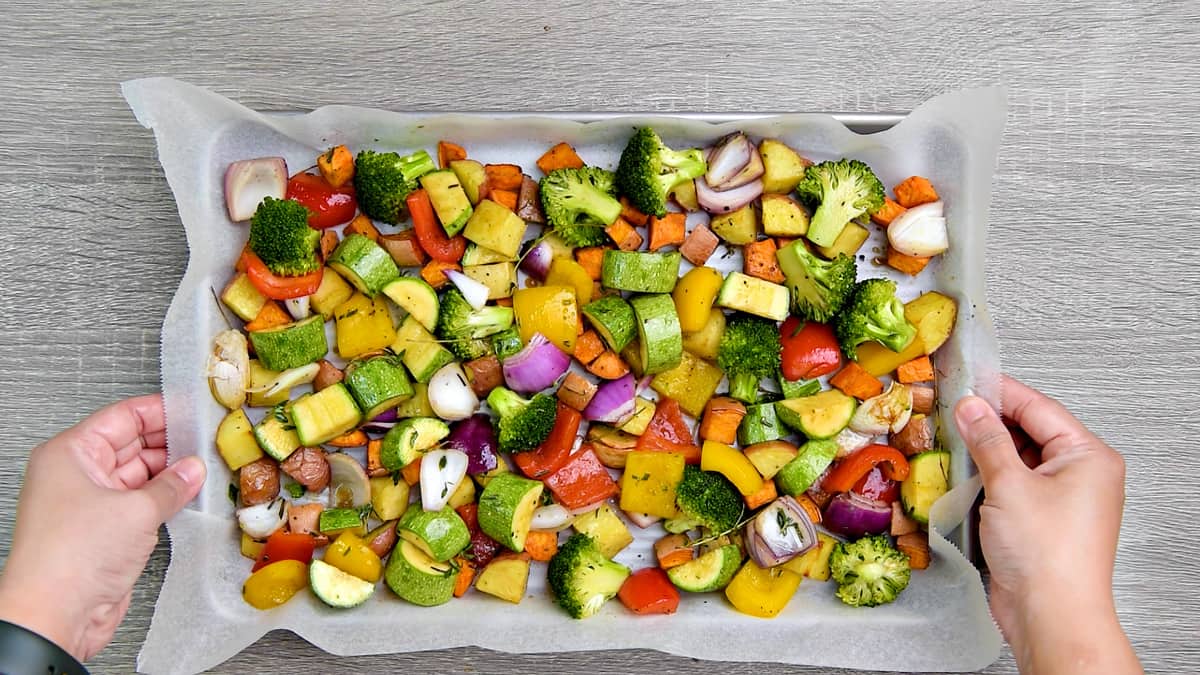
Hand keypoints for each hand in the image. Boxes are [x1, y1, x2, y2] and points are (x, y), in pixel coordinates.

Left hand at [0, 394, 205, 661]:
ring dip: (171, 475)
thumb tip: (193, 469)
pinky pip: (140, 505)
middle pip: (132, 445)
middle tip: (208, 443)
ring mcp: (91, 504)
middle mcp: (77, 475)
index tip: (193, 411)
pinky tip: (191, 497)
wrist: (55, 614)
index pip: (122, 418)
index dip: (160, 412)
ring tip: (206, 470)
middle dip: (170, 445)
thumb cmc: (72, 556)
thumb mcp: (136, 509)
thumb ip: (172, 485)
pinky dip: (165, 500)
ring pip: (139, 476)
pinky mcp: (105, 532)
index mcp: (71, 453)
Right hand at [954, 376, 1139, 674]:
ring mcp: (1063, 499)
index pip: (1039, 408)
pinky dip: (989, 477)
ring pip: (1019, 458)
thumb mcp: (1009, 484)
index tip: (967, 379)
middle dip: (990, 422)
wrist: (1051, 615)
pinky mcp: (1042, 520)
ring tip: (953, 439)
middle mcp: (1082, 475)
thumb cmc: (1047, 556)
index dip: (1000, 392)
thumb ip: (987, 439)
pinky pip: (1014, 485)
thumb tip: (971, 407)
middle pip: (1030, 431)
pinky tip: (964, 474)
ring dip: (986, 451)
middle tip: (951, 409)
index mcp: (1088, 456)